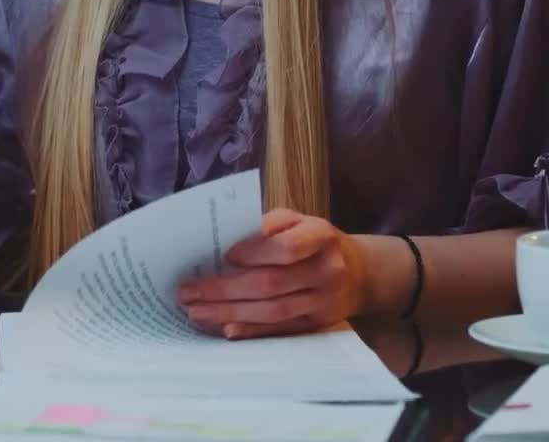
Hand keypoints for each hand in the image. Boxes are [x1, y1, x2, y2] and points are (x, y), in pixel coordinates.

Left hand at [178, 208, 366, 339]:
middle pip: (272, 284)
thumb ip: (269, 225)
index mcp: (321, 237)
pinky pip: (280, 330)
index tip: (225, 256)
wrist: (360, 273)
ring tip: (197, 311)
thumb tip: (229, 240)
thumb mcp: (300, 220)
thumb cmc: (317, 241)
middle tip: (189, 291)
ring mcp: (323, 302)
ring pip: (272, 311)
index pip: (287, 248)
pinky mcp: (316, 325)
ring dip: (230, 313)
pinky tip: (226, 329)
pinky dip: (252, 331)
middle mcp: (326, 271)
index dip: (255, 252)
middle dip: (226, 289)